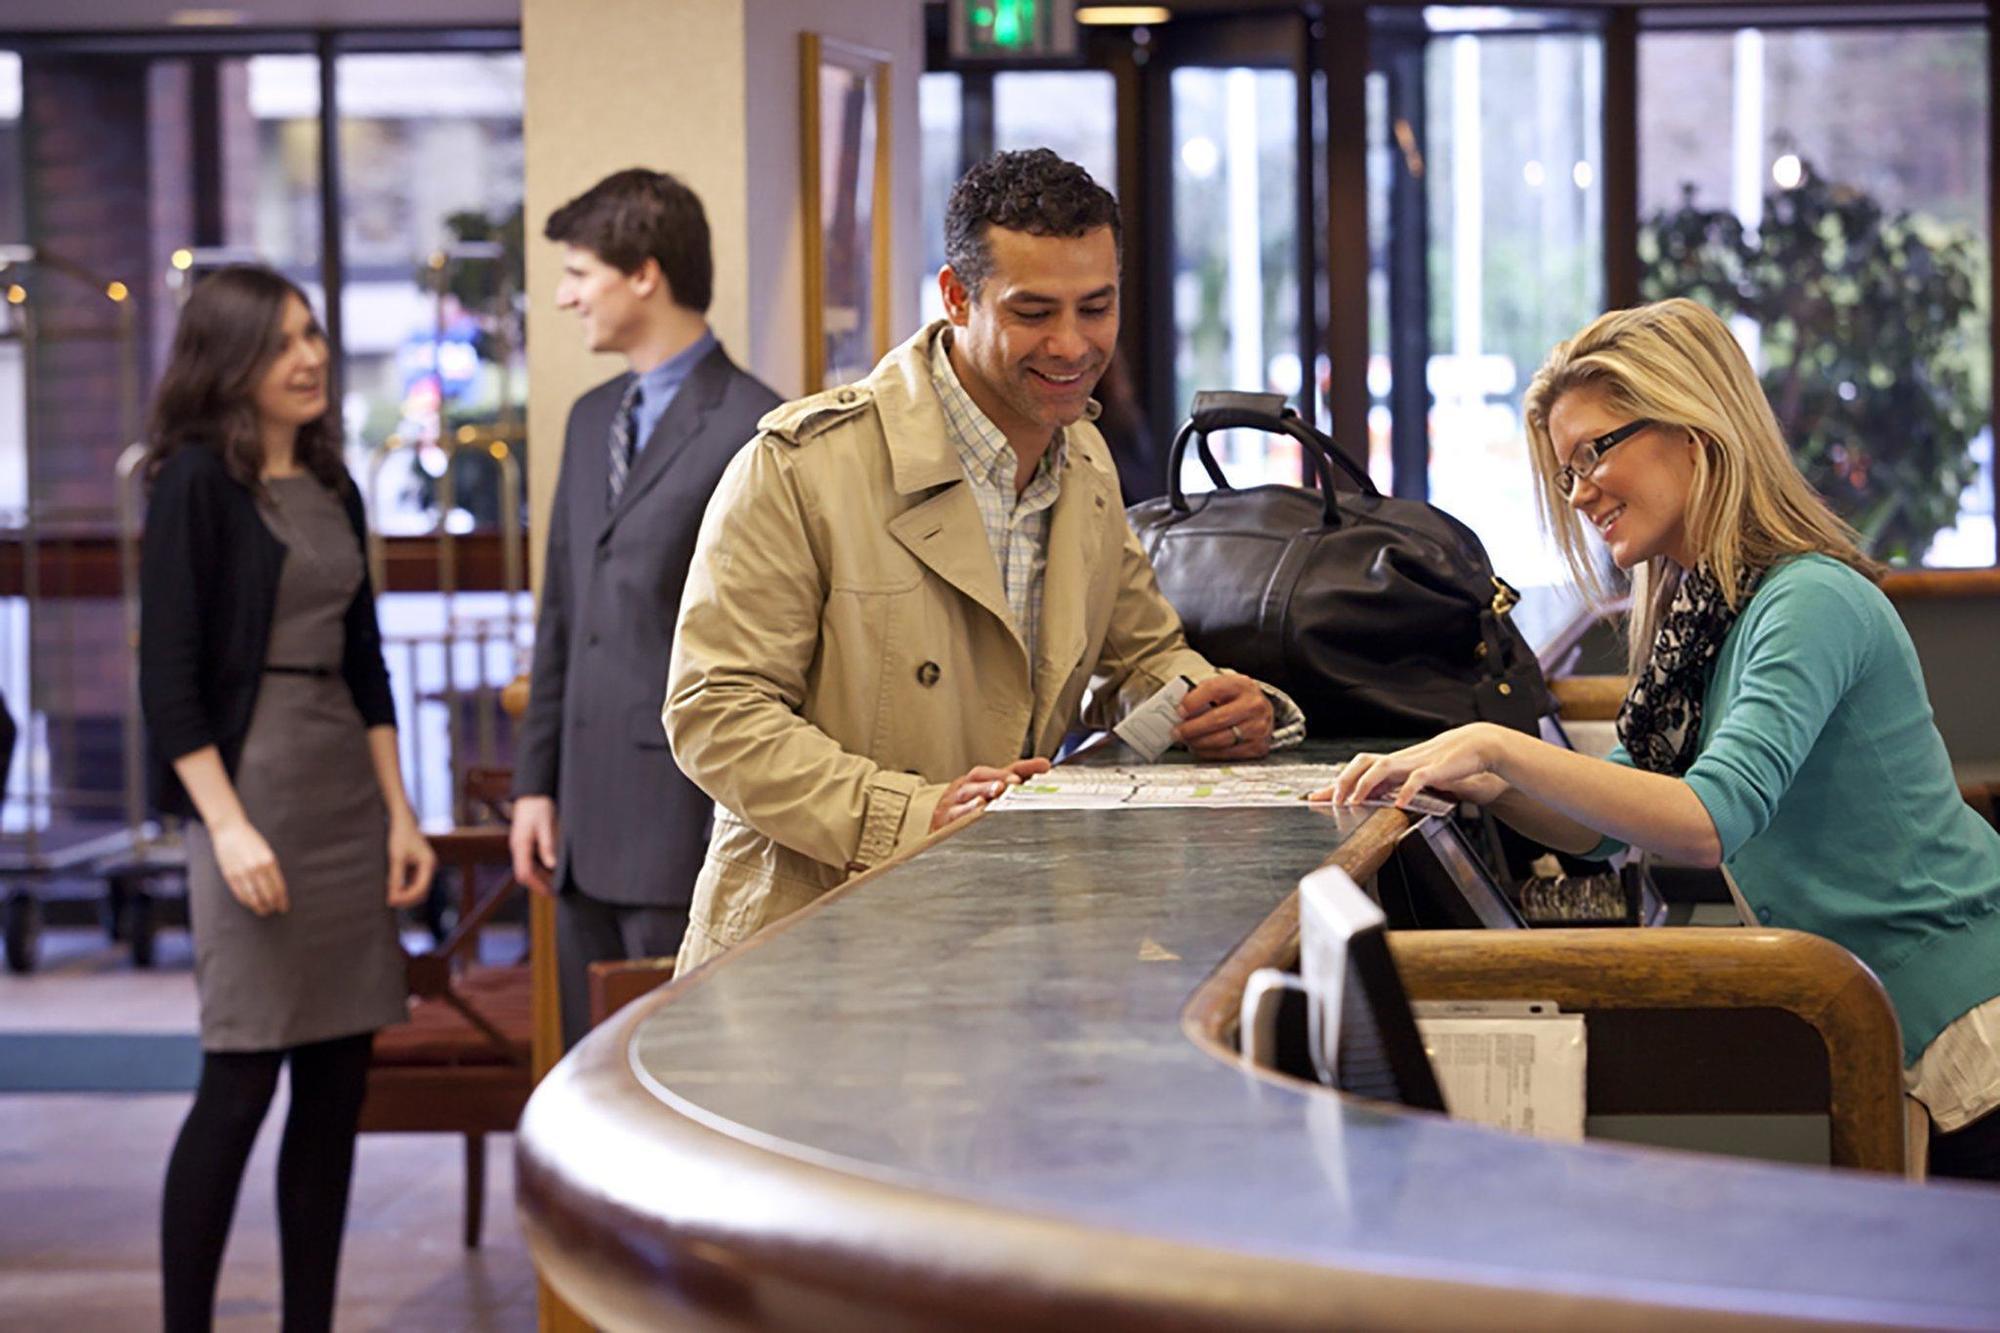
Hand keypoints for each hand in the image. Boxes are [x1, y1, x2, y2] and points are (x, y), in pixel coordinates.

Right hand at [210, 818, 287, 916]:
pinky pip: (240, 894)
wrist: (229, 830)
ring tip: (264, 911)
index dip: (282, 900)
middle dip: (272, 905)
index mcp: (269, 861)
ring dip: (259, 907)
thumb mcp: (267, 852)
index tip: (284, 908)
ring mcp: (242, 873)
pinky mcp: (230, 875)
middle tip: (274, 910)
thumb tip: (278, 889)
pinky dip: (247, 902)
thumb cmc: (251, 840)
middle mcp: (256, 868)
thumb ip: (272, 869)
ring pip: (253, 897)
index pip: (279, 887)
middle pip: (267, 895)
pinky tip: (251, 904)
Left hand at [386, 809, 436, 908]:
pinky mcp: (419, 866)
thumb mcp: (396, 858)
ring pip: (419, 889)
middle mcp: (430, 866)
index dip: (407, 898)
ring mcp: (426, 867)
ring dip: (407, 895)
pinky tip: (393, 889)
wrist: (402, 820)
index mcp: (428, 864)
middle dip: (408, 899)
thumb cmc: (400, 836)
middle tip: (390, 902)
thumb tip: (392, 898)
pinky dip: (406, 888)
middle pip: (422, 892)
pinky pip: (415, 883)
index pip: (420, 889)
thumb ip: (395, 878)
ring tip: (391, 897)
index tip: (391, 901)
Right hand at [510, 795, 558, 896]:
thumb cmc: (540, 808)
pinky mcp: (524, 844)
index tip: (551, 893)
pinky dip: (538, 869)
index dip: (538, 886)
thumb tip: (552, 865)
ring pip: (526, 869)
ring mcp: (519, 846)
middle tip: (555, 892)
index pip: (525, 873)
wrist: (532, 794)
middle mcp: (517, 848)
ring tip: (555, 884)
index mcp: (521, 845)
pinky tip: (551, 871)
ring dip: (539, 878)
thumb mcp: (547, 825)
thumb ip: (548, 845)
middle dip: (538, 885)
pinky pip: (528, 862)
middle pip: (524, 875)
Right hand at [931, 758, 1051, 830]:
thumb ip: (1015, 793)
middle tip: (1016, 780)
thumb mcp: (990, 802)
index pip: (1005, 770)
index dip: (1024, 767)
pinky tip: (977, 808)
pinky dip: (966, 810)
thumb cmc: (967, 816)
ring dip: (983, 790)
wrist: (937, 838)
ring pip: (967, 792)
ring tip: (998, 789)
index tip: (1044, 766)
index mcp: (978, 780)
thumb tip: (1045, 778)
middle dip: (999, 776)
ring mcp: (951, 802)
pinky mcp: (942, 820)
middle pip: (981, 776)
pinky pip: (954, 814)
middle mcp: (964, 787)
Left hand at [1172, 673, 1274, 758]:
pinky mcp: (1258, 747)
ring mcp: (1258, 728)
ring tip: (1187, 741)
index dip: (1194, 701)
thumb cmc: (1238, 699)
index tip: (1180, 711)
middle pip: (1218, 719)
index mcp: (1242, 685)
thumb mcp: (1223, 687)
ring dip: (1199, 742)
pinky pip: (1228, 754)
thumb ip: (1202, 694)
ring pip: (1222, 739)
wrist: (1263, 711)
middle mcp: (1254, 705)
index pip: (1214, 689)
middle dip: (1192, 728)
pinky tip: (1200, 748)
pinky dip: (1210, 753)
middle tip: (1177, 732)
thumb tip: (1180, 711)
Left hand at [1306, 770, 1507, 805]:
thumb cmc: (1447, 764)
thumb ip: (1398, 788)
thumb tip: (1379, 801)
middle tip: (1330, 801)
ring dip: (1365, 784)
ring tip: (1354, 801)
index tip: (1315, 797)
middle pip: (1362, 764)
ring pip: (1382, 767)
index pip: (1357, 770)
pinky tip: (1400, 804)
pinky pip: (1417, 778)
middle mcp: (1399, 761)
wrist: (1477, 746)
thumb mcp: (1417, 779)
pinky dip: (1407, 791)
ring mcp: (1415, 763)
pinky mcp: (1435, 769)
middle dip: (1343, 782)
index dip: (1336, 784)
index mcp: (1394, 765)